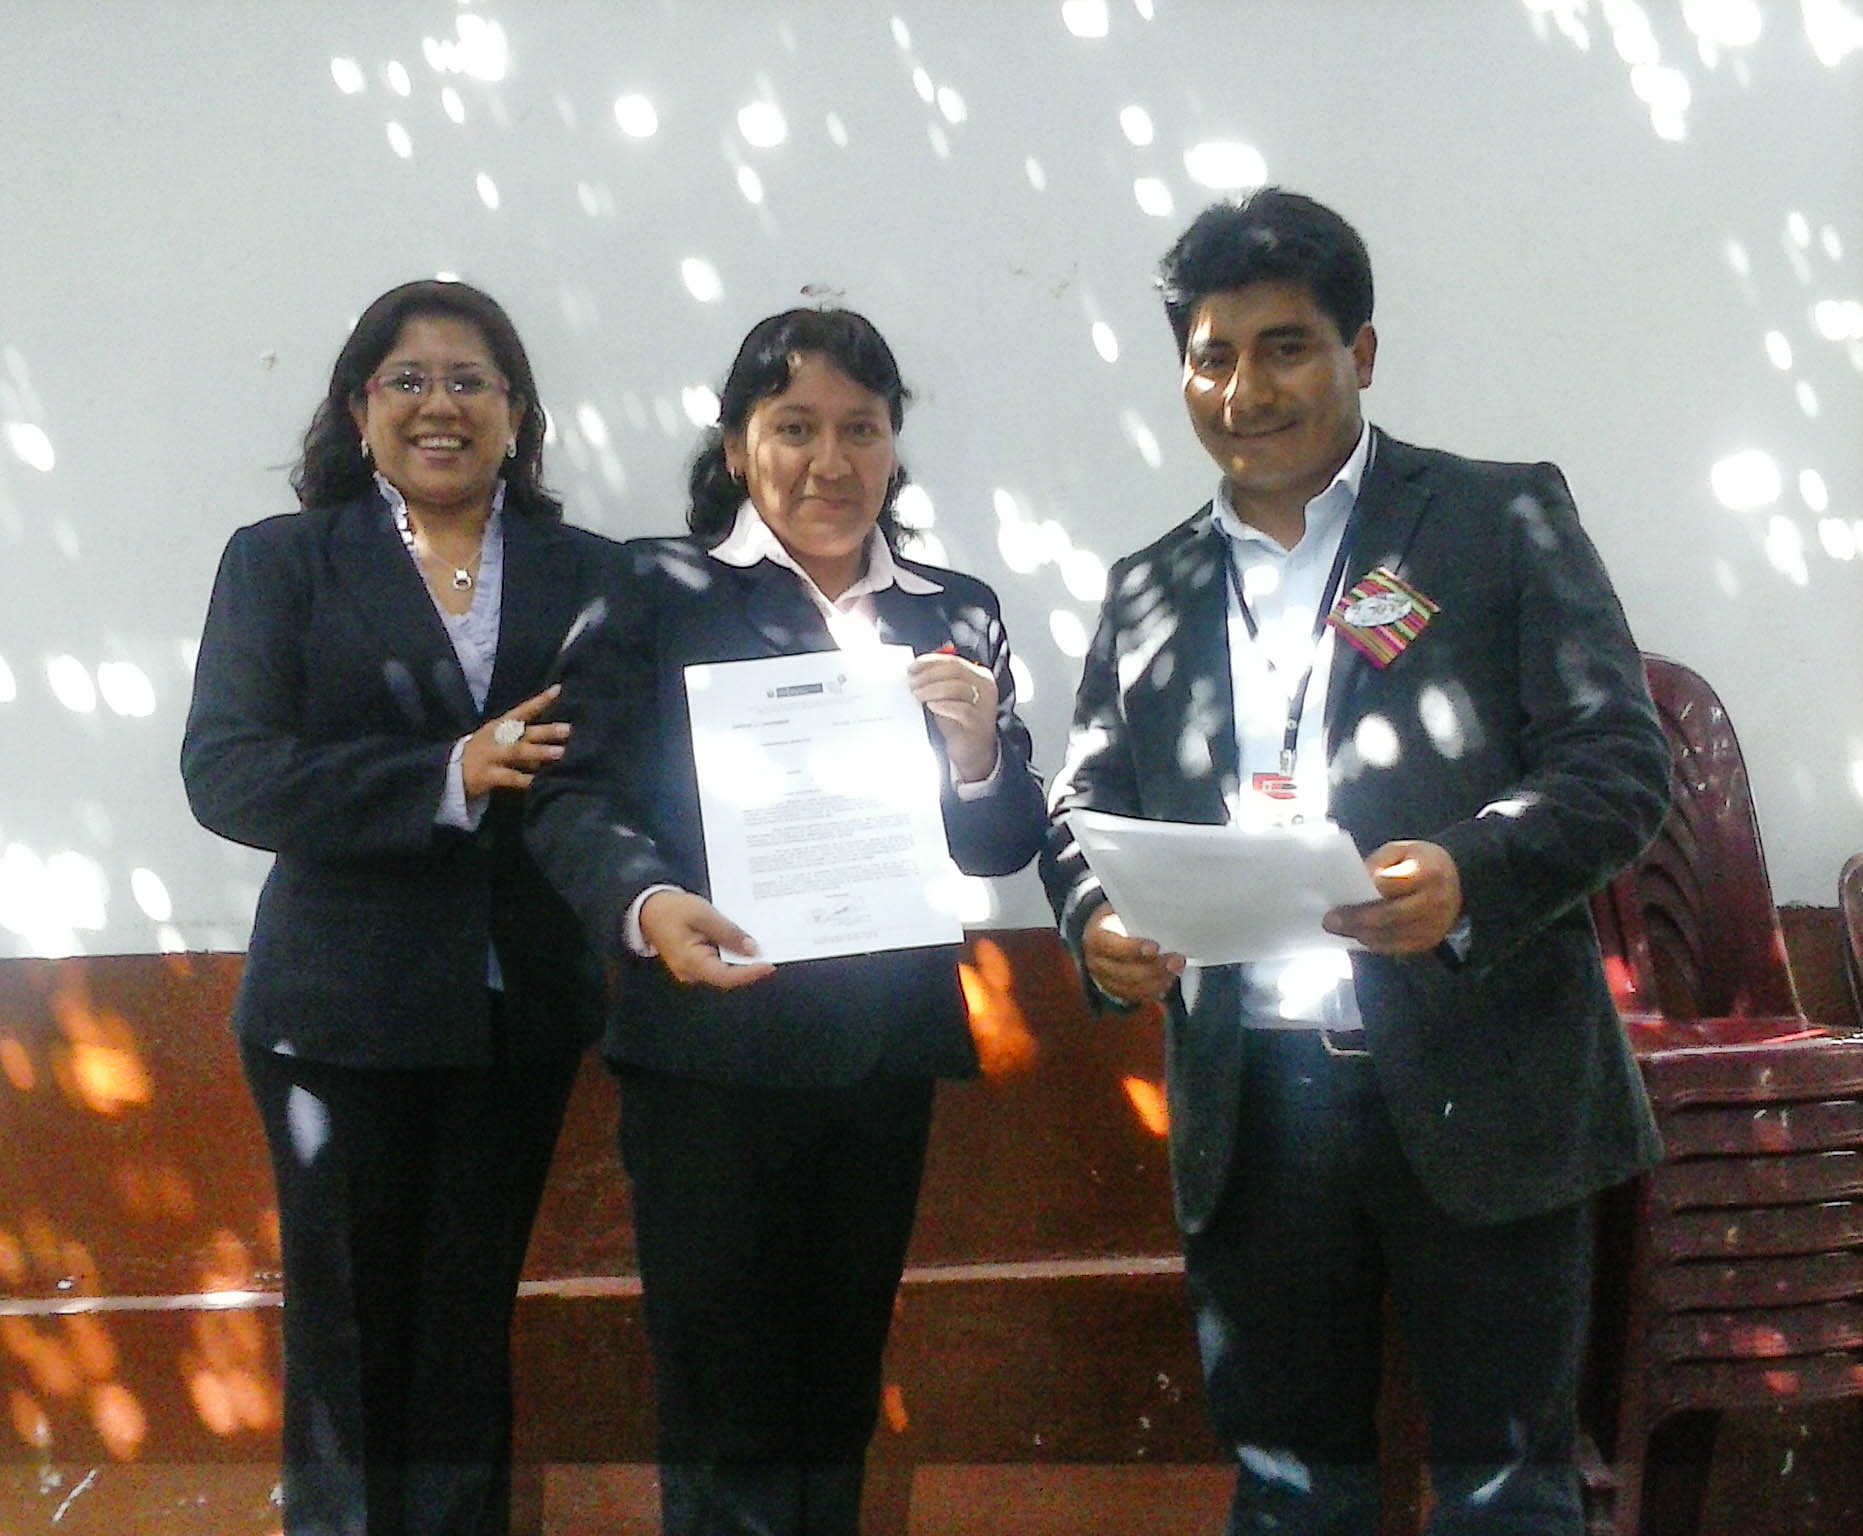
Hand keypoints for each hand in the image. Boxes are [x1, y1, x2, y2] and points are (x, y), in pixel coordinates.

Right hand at [462, 684, 570, 797]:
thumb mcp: (499, 740)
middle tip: (568, 729)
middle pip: (523, 732)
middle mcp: (497, 738)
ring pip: (517, 752)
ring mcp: (490, 756)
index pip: (523, 710)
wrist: (448, 771)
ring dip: (539, 752)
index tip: (558, 689)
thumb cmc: (483, 754)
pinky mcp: (486, 775)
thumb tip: (553, 743)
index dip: (540, 700)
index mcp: (500, 726)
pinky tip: (540, 782)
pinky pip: (509, 777)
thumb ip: (523, 740)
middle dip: (546, 731)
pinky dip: (525, 780)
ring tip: (560, 753)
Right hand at [638, 890, 775, 988]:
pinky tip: (744, 942)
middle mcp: (691, 972)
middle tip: (773, 952)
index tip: (769, 965)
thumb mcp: (703, 914)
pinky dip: (732, 954)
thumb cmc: (672, 909)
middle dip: (749, 965)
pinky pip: (718, 962)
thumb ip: (728, 932)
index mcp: (690, 962)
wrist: (648, 908)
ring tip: (762, 945)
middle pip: (727, 975)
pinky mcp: (695, 963)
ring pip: (724, 969)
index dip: (749, 973)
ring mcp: (692, 969)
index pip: (726, 976)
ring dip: (742, 959)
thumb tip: (753, 949)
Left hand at [907, 647, 998, 782]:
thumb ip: (938, 681)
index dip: (930, 661)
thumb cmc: (958, 723)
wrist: (972, 752)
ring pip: (957, 687)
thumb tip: (917, 670)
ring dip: (932, 689)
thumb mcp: (947, 697)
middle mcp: (985, 686)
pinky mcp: (979, 723)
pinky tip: (932, 706)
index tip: (912, 667)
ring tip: (917, 695)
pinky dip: (944, 705)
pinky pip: (962, 709)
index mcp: (978, 675)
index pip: (953, 660)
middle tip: (912, 682)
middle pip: (955, 670)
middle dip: (928, 674)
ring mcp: (984, 704)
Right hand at [1083, 904, 1184, 1003]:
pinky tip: (1167, 981)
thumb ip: (1137, 914)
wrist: (1102, 932)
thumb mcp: (1121, 908)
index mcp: (1095, 938)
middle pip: (1125, 972)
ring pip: (1133, 988)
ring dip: (1158, 981)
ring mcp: (1104, 980)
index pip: (1112, 947)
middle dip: (1154, 968)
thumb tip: (1163, 917)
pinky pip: (1136, 997)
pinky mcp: (1115, 991)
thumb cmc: (1117, 918)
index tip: (1156, 947)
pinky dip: (1153, 991)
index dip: (1134, 948)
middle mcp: (1096, 963)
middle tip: (1177, 960)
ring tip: (1176, 969)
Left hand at [1322, 839, 1462, 954]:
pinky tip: (1359, 935)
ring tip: (1338, 929)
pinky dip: (1375, 943)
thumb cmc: (1420, 861)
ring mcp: (1435, 925)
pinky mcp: (1430, 941)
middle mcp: (1436, 902)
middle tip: (1330, 920)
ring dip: (1361, 933)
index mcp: (1429, 872)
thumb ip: (1378, 864)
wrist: (1456, 878)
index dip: (1367, 891)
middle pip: (1390, 915)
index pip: (1394, 885)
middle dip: (1357, 919)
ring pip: (1392, 935)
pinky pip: (1397, 947)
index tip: (1341, 895)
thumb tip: (1354, 882)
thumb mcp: (1400, 850)